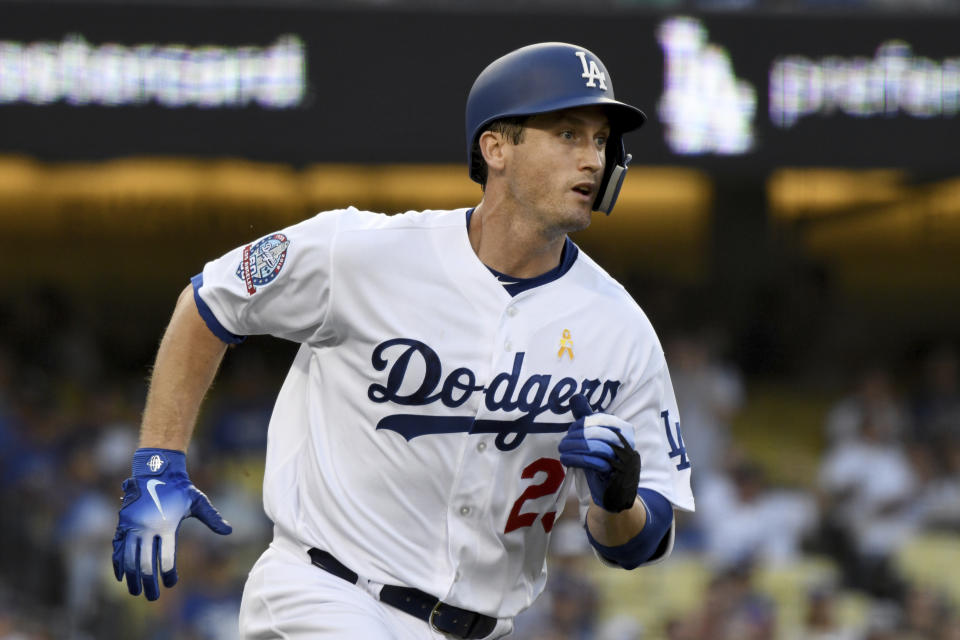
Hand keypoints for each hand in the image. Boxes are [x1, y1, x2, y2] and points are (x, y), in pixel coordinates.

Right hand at [112, 448, 231, 599]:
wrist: (156, 470)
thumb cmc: (180, 489)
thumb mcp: (198, 501)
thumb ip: (212, 518)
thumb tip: (229, 531)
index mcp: (166, 525)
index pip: (166, 558)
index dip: (168, 574)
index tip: (171, 583)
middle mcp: (147, 528)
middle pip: (145, 563)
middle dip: (149, 582)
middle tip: (153, 597)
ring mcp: (132, 526)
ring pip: (128, 559)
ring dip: (131, 578)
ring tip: (136, 592)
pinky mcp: (123, 524)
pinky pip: (117, 548)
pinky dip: (118, 564)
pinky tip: (120, 577)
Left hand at [558, 395, 640, 511]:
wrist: (615, 500)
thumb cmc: (604, 467)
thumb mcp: (595, 443)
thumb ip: (587, 421)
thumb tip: (575, 396)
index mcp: (624, 434)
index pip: (602, 422)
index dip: (584, 425)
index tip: (571, 431)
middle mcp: (627, 446)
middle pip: (598, 434)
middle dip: (576, 438)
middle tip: (563, 443)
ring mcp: (624, 462)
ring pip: (595, 448)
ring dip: (574, 449)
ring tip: (562, 452)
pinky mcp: (616, 476)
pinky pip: (594, 463)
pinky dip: (577, 460)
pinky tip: (566, 460)